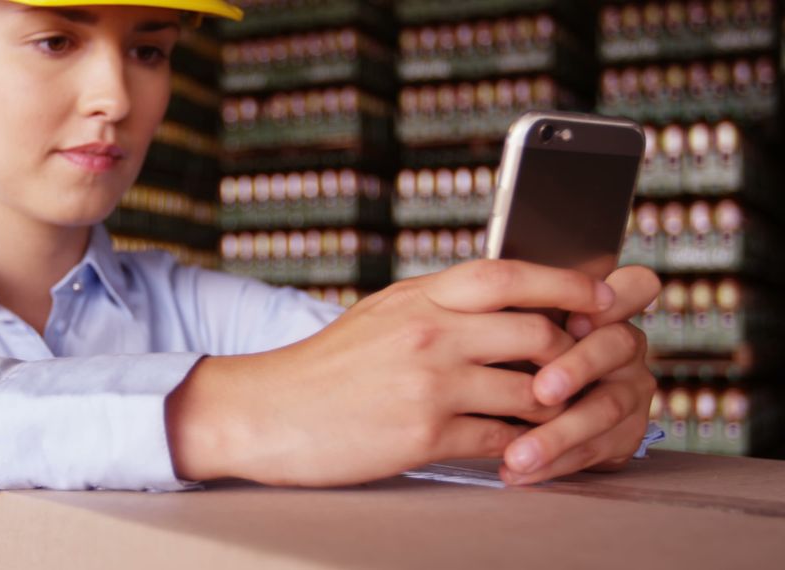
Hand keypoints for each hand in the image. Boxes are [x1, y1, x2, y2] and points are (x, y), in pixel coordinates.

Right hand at [167, 260, 617, 486]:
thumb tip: (501, 303)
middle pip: (537, 334)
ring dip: (555, 409)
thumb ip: (439, 305)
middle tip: (587, 369)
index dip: (566, 281)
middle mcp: (430, 332)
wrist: (266, 411)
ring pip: (530, 392)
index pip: (509, 273)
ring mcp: (429, 384)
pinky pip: (500, 441)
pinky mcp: (424, 435)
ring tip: (561, 416)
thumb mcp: (382, 314)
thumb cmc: (325, 366)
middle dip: (574, 355)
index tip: (603, 295)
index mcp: (420, 296)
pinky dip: (522, 449)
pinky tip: (523, 452)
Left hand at [500, 265, 661, 484]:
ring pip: (606, 408)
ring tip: (518, 453)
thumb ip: (508, 310)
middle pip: (616, 346)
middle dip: (578, 367)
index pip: (635, 286)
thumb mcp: (502, 323)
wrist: (501, 408)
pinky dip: (552, 463)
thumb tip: (474, 305)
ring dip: (559, 433)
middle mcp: (623, 345)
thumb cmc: (501, 351)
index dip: (618, 297)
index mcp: (601, 308)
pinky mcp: (624, 435)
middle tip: (542, 391)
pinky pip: (594, 449)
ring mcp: (629, 390)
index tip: (578, 318)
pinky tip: (517, 471)